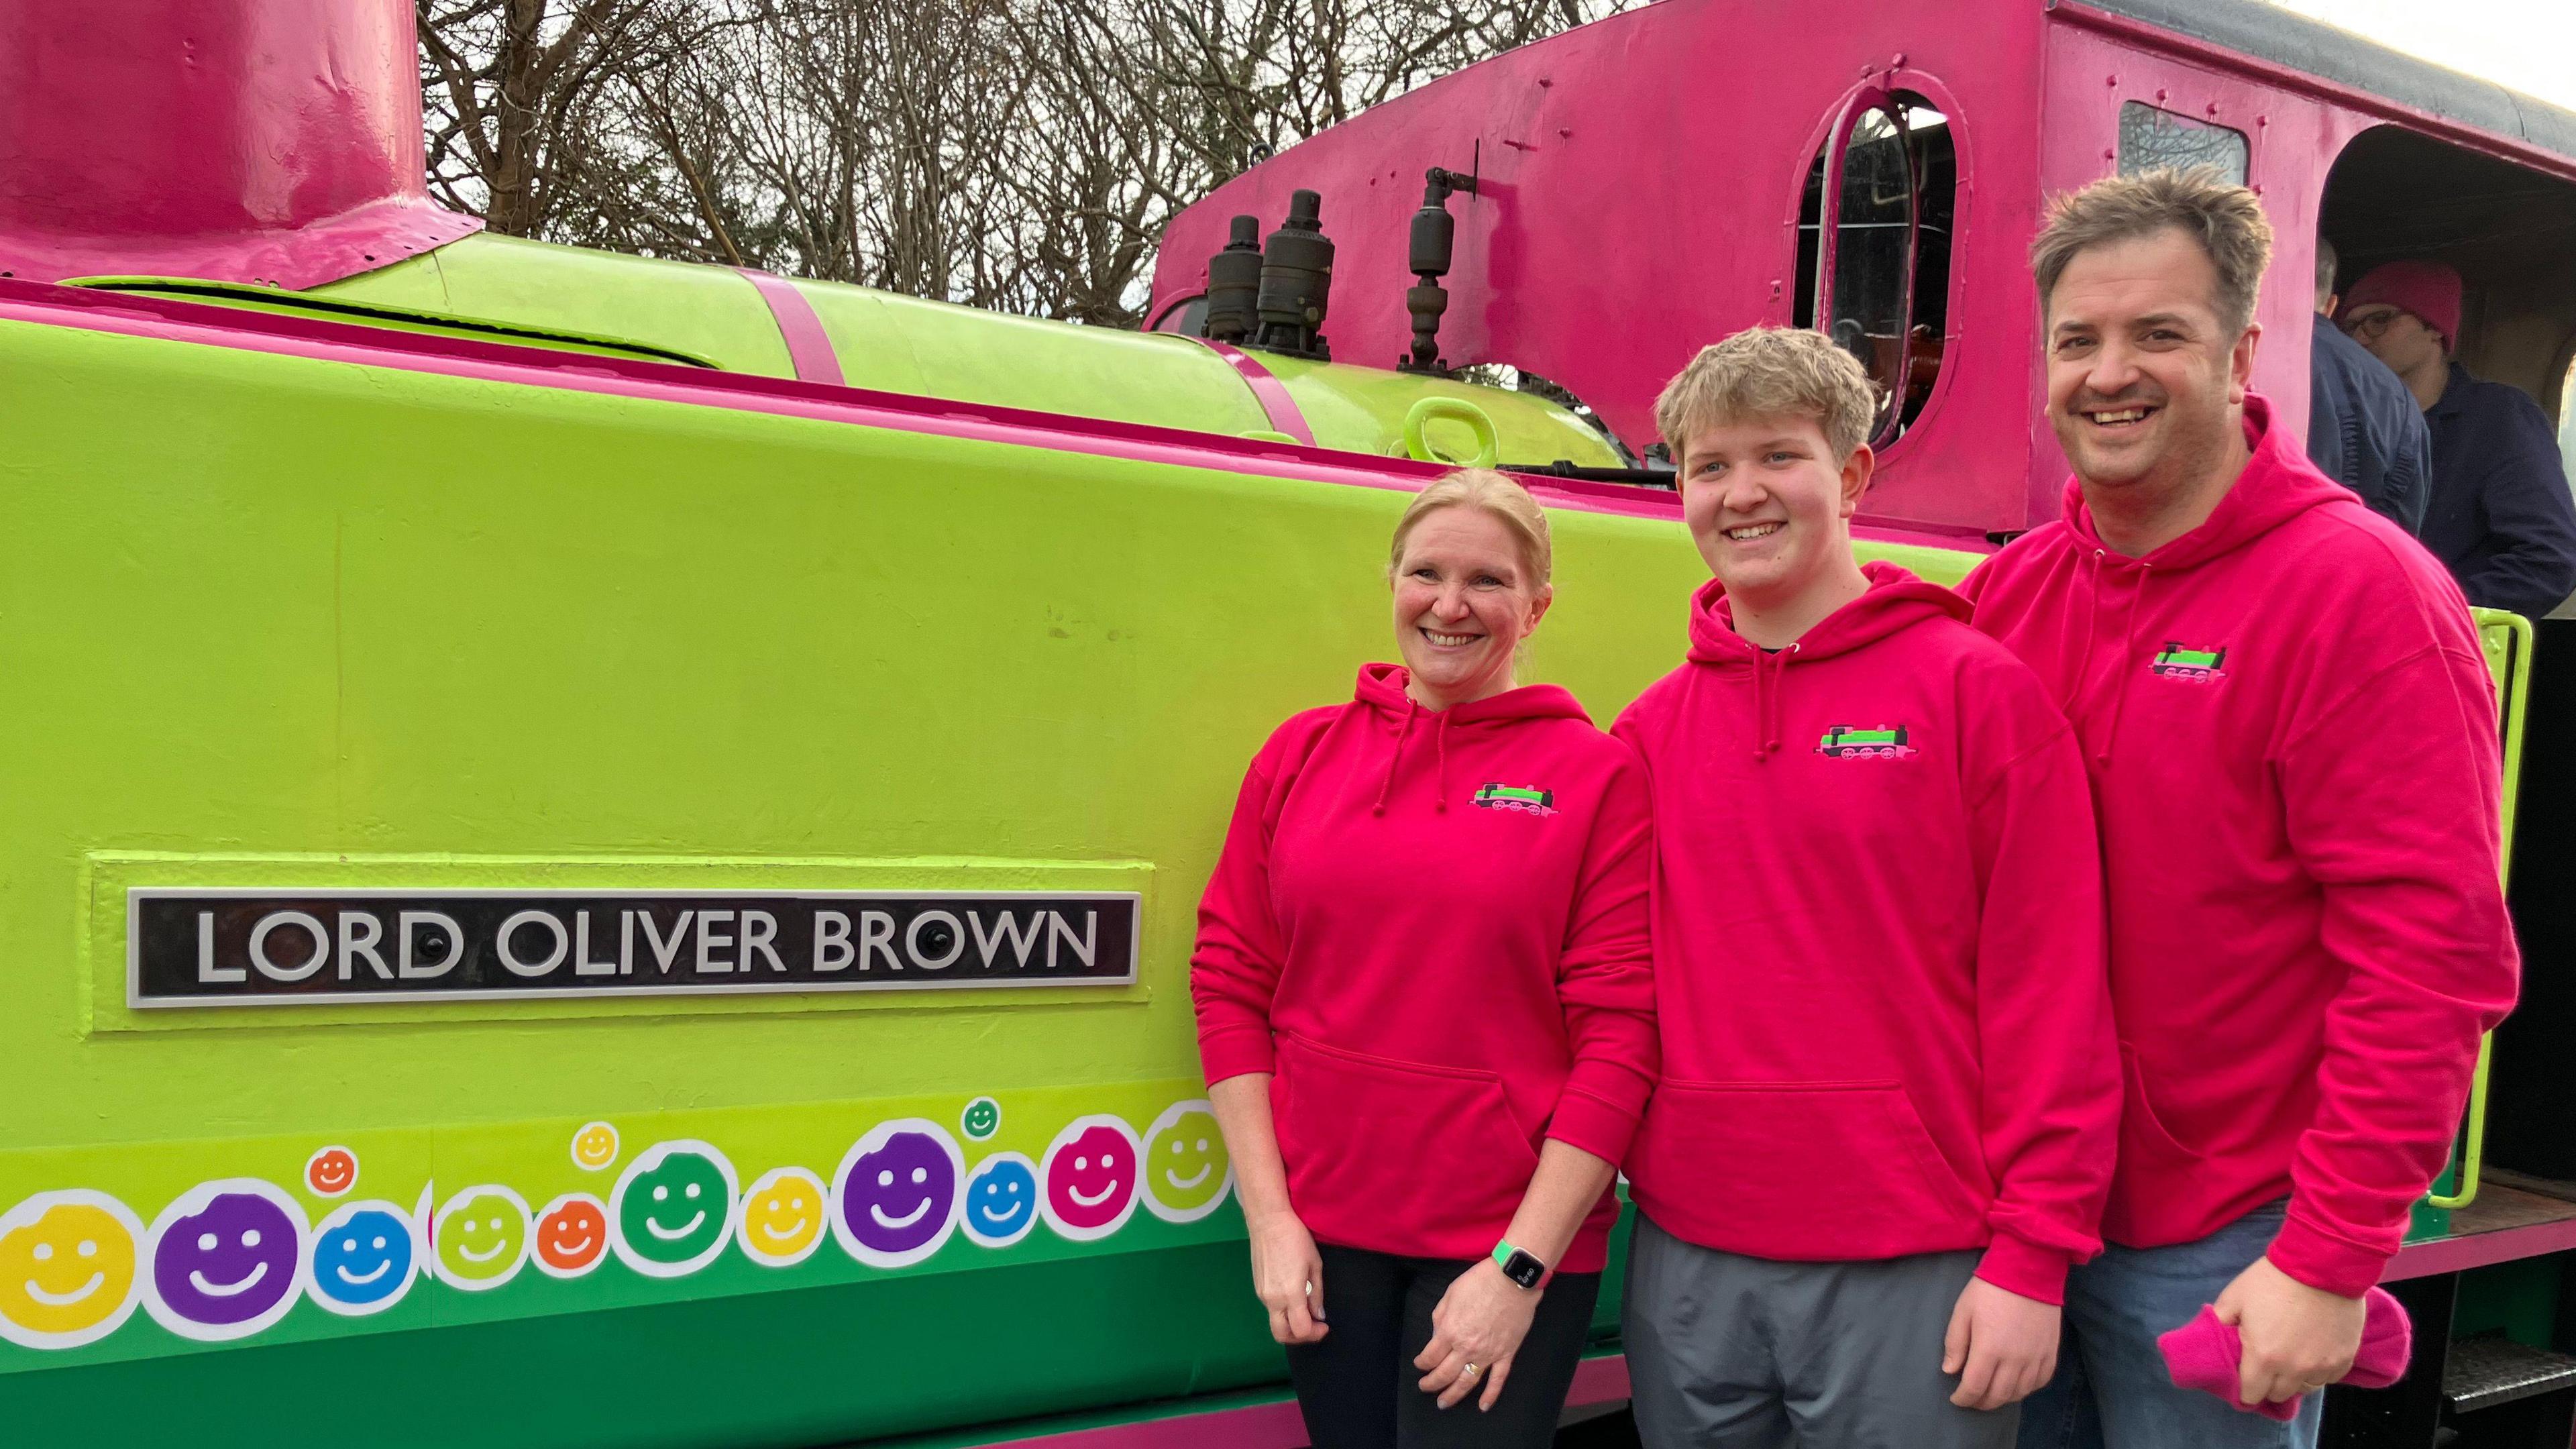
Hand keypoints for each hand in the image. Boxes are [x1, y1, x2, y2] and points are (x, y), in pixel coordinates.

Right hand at [1246, 1209, 1327, 1344]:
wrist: (1269, 1221)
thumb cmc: (1296, 1239)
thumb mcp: (1315, 1265)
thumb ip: (1316, 1293)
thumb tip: (1318, 1314)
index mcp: (1290, 1294)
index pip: (1300, 1330)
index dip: (1315, 1333)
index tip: (1324, 1325)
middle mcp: (1273, 1300)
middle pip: (1282, 1335)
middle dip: (1299, 1337)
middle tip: (1313, 1326)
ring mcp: (1262, 1295)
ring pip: (1275, 1322)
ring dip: (1291, 1324)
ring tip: (1305, 1311)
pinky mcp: (1257, 1288)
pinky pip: (1271, 1309)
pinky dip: (1283, 1312)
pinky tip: (1293, 1298)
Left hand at [1414, 1259, 1539, 1410]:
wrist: (1513, 1279)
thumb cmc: (1479, 1282)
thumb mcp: (1450, 1294)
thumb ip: (1440, 1317)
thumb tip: (1436, 1336)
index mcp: (1449, 1331)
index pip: (1430, 1356)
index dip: (1422, 1363)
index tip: (1419, 1364)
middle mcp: (1466, 1348)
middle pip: (1445, 1374)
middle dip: (1432, 1383)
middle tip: (1425, 1388)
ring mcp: (1487, 1354)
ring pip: (1467, 1382)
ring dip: (1453, 1395)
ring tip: (1443, 1403)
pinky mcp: (1506, 1354)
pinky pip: (1497, 1380)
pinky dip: (1490, 1395)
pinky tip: (1483, 1407)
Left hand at [1943, 1276, 2060, 1409]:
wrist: (2029, 1271)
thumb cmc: (1989, 1289)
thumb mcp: (1963, 1311)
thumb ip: (1955, 1343)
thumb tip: (1950, 1370)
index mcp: (1989, 1350)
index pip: (1974, 1388)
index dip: (1963, 1398)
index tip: (1956, 1398)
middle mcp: (2015, 1360)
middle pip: (1997, 1396)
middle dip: (1981, 1402)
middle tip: (1972, 1399)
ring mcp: (2036, 1358)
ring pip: (2019, 1393)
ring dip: (2003, 1398)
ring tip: (1991, 1393)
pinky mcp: (2051, 1353)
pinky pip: (2040, 1382)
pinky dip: (2026, 1389)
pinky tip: (2016, 1385)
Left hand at [2215, 1255, 2364, 1404]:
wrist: (2322, 1265)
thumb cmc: (2273, 1280)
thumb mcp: (2235, 1297)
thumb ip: (2220, 1323)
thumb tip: (2213, 1339)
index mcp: (2263, 1358)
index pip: (2250, 1395)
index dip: (2244, 1390)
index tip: (2244, 1378)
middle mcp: (2295, 1370)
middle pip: (2278, 1395)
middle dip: (2268, 1385)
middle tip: (2265, 1365)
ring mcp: (2322, 1367)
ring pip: (2305, 1389)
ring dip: (2294, 1380)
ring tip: (2290, 1358)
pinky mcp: (2344, 1359)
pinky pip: (2328, 1379)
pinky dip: (2318, 1371)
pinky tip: (2312, 1352)